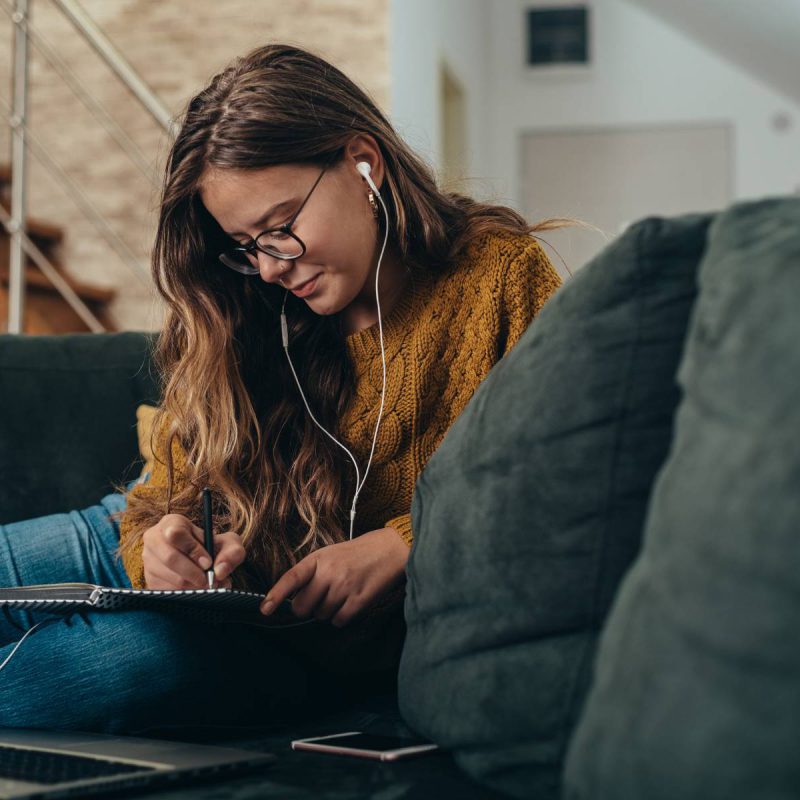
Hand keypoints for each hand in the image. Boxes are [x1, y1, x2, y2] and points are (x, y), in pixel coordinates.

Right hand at [142, 513, 245, 589]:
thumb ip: (232, 552)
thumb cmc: (214, 549)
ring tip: (208, 584)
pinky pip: (167, 592)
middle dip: (194, 572)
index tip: (208, 562)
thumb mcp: (229, 544)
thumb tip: (219, 571)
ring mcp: (148, 561)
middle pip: (170, 558)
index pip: (176, 533)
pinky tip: (196, 589)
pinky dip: (186, 594)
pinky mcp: (149, 581)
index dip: (194, 550)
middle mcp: (154, 540)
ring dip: (193, 585)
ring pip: (170, 577)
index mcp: (171, 522)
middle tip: (209, 580)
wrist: (202, 562)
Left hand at [260, 527, 408, 626]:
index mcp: (318, 559)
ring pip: (320, 616)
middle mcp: (329, 573)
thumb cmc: (357, 553)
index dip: (275, 595)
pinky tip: (349, 602)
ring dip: (327, 611)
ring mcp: (344, 587)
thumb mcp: (330, 554)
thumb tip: (294, 598)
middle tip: (319, 597)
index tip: (265, 609)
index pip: (291, 579)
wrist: (390, 549)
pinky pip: (338, 621)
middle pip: (302, 607)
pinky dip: (341, 617)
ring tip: (341, 593)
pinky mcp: (359, 600)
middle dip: (306, 607)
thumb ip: (311, 573)